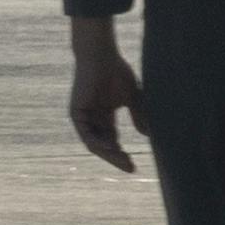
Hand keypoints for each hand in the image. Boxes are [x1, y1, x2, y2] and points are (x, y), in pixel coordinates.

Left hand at [62, 25, 140, 172]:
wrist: (101, 55)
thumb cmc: (116, 71)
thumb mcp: (132, 98)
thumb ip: (138, 115)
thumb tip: (148, 135)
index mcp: (103, 116)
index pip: (112, 141)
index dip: (122, 154)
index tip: (134, 166)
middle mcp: (92, 119)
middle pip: (104, 145)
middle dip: (117, 158)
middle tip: (131, 168)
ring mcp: (83, 117)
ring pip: (95, 143)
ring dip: (109, 154)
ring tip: (124, 161)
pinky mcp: (77, 113)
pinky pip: (87, 134)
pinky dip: (99, 142)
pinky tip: (112, 148)